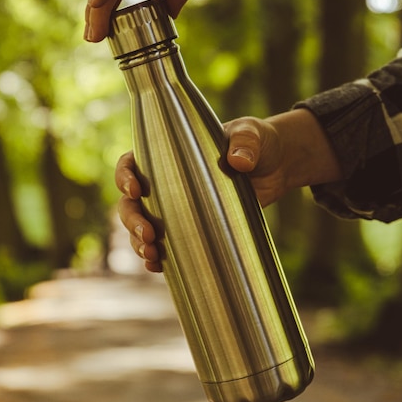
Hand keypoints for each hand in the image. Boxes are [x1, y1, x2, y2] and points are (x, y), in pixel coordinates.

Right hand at [115, 110, 341, 271]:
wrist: (276, 166)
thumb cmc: (257, 141)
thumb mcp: (252, 134)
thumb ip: (246, 142)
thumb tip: (238, 161)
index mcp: (169, 154)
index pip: (132, 163)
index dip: (125, 177)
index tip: (135, 190)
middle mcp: (165, 182)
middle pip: (131, 202)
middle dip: (132, 220)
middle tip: (148, 235)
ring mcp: (176, 208)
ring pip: (142, 226)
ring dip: (138, 243)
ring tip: (152, 254)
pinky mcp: (193, 227)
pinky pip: (166, 244)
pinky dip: (157, 257)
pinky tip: (158, 266)